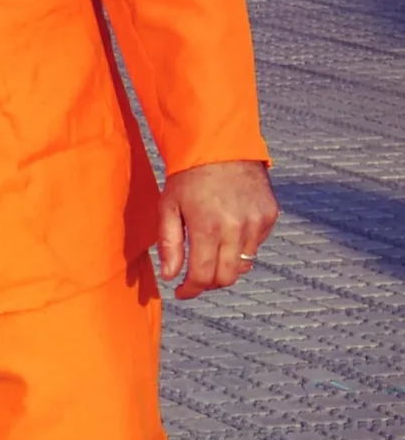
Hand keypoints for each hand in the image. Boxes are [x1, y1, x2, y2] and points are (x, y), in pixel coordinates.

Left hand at [157, 158, 276, 298]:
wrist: (222, 147)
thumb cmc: (188, 177)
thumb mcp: (168, 208)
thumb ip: (169, 245)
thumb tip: (170, 276)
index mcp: (208, 228)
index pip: (203, 276)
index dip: (191, 290)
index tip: (182, 292)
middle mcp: (237, 229)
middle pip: (227, 277)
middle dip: (208, 283)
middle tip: (195, 278)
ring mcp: (257, 223)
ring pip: (243, 264)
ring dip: (225, 266)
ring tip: (209, 254)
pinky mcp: (270, 216)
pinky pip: (255, 245)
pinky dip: (240, 248)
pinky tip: (227, 232)